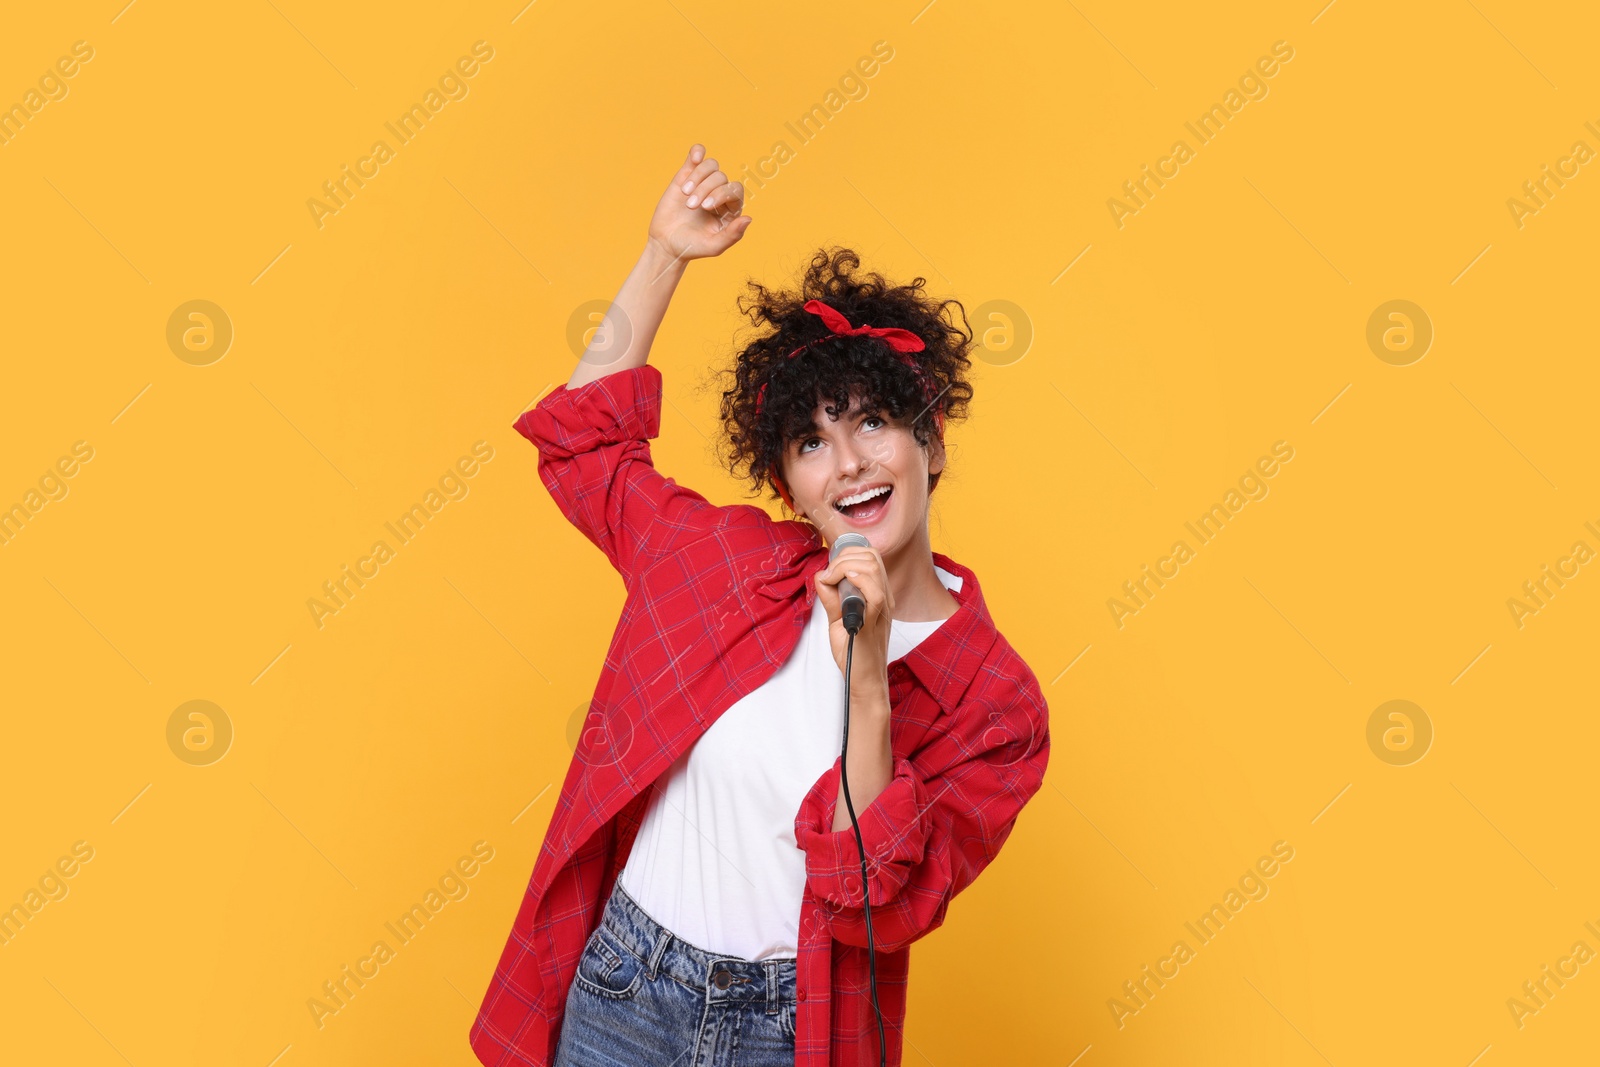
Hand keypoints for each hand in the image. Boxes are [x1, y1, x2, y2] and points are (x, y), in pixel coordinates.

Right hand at [646, 143, 751, 263]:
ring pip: (710, 166)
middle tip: (691, 206)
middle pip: (721, 177)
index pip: (735, 189)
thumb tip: (749, 218)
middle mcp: (719, 193)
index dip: (722, 193)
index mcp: (731, 208)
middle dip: (706, 189)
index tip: (705, 206)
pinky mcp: (686, 175)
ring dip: (698, 177)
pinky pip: (697, 156)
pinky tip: (695, 158)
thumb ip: (733, 235)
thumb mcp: (714, 246)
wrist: (667, 243)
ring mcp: (703, 182)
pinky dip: (698, 152)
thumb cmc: (693, 247)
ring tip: (686, 193)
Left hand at [814, 543, 894, 701]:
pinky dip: (859, 580)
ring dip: (845, 566)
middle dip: (843, 557)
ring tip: (831, 580)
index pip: (870, 557)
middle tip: (828, 575)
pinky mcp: (874, 622)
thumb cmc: (854, 651)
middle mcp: (884, 598)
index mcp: (878, 594)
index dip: (847, 554)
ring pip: (872, 567)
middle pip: (871, 556)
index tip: (829, 569)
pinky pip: (875, 593)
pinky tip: (844, 582)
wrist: (863, 680)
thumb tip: (821, 576)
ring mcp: (881, 609)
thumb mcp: (838, 619)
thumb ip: (831, 597)